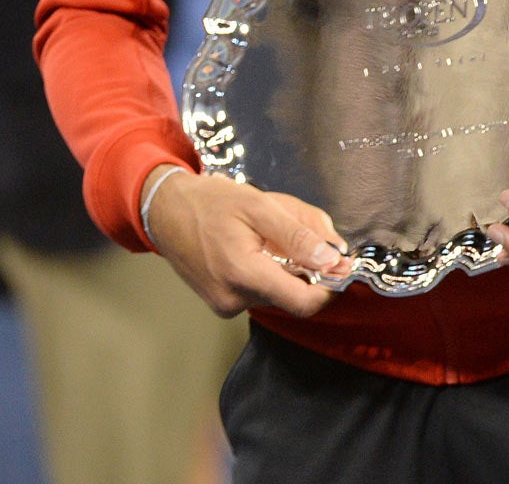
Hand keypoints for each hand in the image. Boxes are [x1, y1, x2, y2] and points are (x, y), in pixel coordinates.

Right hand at [143, 165, 350, 317]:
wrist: (166, 211)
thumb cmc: (212, 203)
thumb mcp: (261, 206)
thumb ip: (300, 234)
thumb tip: (334, 259)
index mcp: (244, 275)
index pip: (304, 303)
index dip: (331, 286)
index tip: (343, 264)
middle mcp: (234, 300)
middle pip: (295, 293)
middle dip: (308, 264)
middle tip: (300, 227)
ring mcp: (226, 305)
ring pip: (280, 289)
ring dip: (289, 264)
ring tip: (270, 231)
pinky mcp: (223, 302)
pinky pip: (263, 289)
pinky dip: (272, 268)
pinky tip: (258, 244)